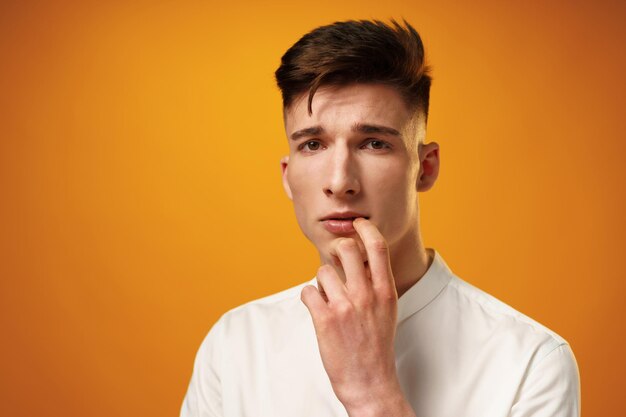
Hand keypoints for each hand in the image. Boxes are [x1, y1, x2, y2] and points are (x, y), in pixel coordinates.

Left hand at [301, 218, 412, 415]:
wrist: (369, 381)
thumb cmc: (377, 345)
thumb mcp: (387, 310)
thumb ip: (376, 283)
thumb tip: (360, 258)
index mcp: (385, 291)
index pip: (377, 246)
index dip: (365, 228)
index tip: (357, 224)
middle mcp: (366, 295)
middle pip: (346, 249)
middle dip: (336, 250)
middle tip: (335, 260)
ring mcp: (345, 306)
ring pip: (323, 270)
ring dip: (321, 282)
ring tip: (328, 299)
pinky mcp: (325, 319)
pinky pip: (307, 291)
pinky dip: (309, 298)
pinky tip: (318, 310)